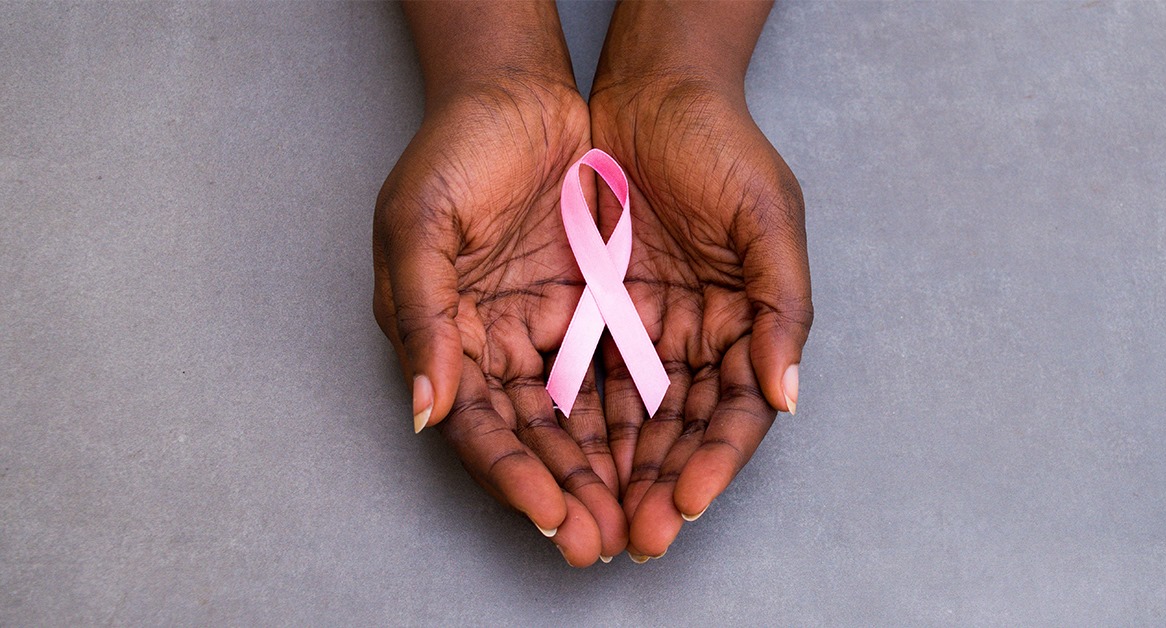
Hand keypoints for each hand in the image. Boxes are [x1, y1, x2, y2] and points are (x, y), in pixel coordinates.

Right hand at [372, 75, 626, 565]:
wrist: (520, 89)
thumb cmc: (456, 150)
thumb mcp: (419, 224)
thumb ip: (422, 318)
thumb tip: (425, 413)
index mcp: (451, 340)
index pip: (483, 427)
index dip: (514, 477)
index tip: (553, 516)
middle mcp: (504, 347)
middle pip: (542, 439)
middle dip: (577, 493)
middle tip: (612, 541)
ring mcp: (558, 329)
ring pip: (591, 416)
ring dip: (618, 470)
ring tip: (653, 516)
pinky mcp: (607, 307)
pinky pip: (632, 369)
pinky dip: (650, 413)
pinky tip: (673, 450)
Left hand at [589, 71, 813, 558]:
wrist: (651, 93)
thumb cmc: (722, 147)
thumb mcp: (768, 216)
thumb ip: (784, 304)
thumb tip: (787, 393)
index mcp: (748, 324)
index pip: (736, 412)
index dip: (715, 461)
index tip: (684, 501)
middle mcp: (698, 338)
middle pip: (680, 431)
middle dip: (657, 486)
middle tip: (632, 535)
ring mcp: (645, 330)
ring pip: (629, 419)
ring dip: (614, 473)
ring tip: (591, 520)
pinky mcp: (592, 314)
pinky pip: (581, 379)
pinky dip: (574, 425)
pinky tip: (561, 464)